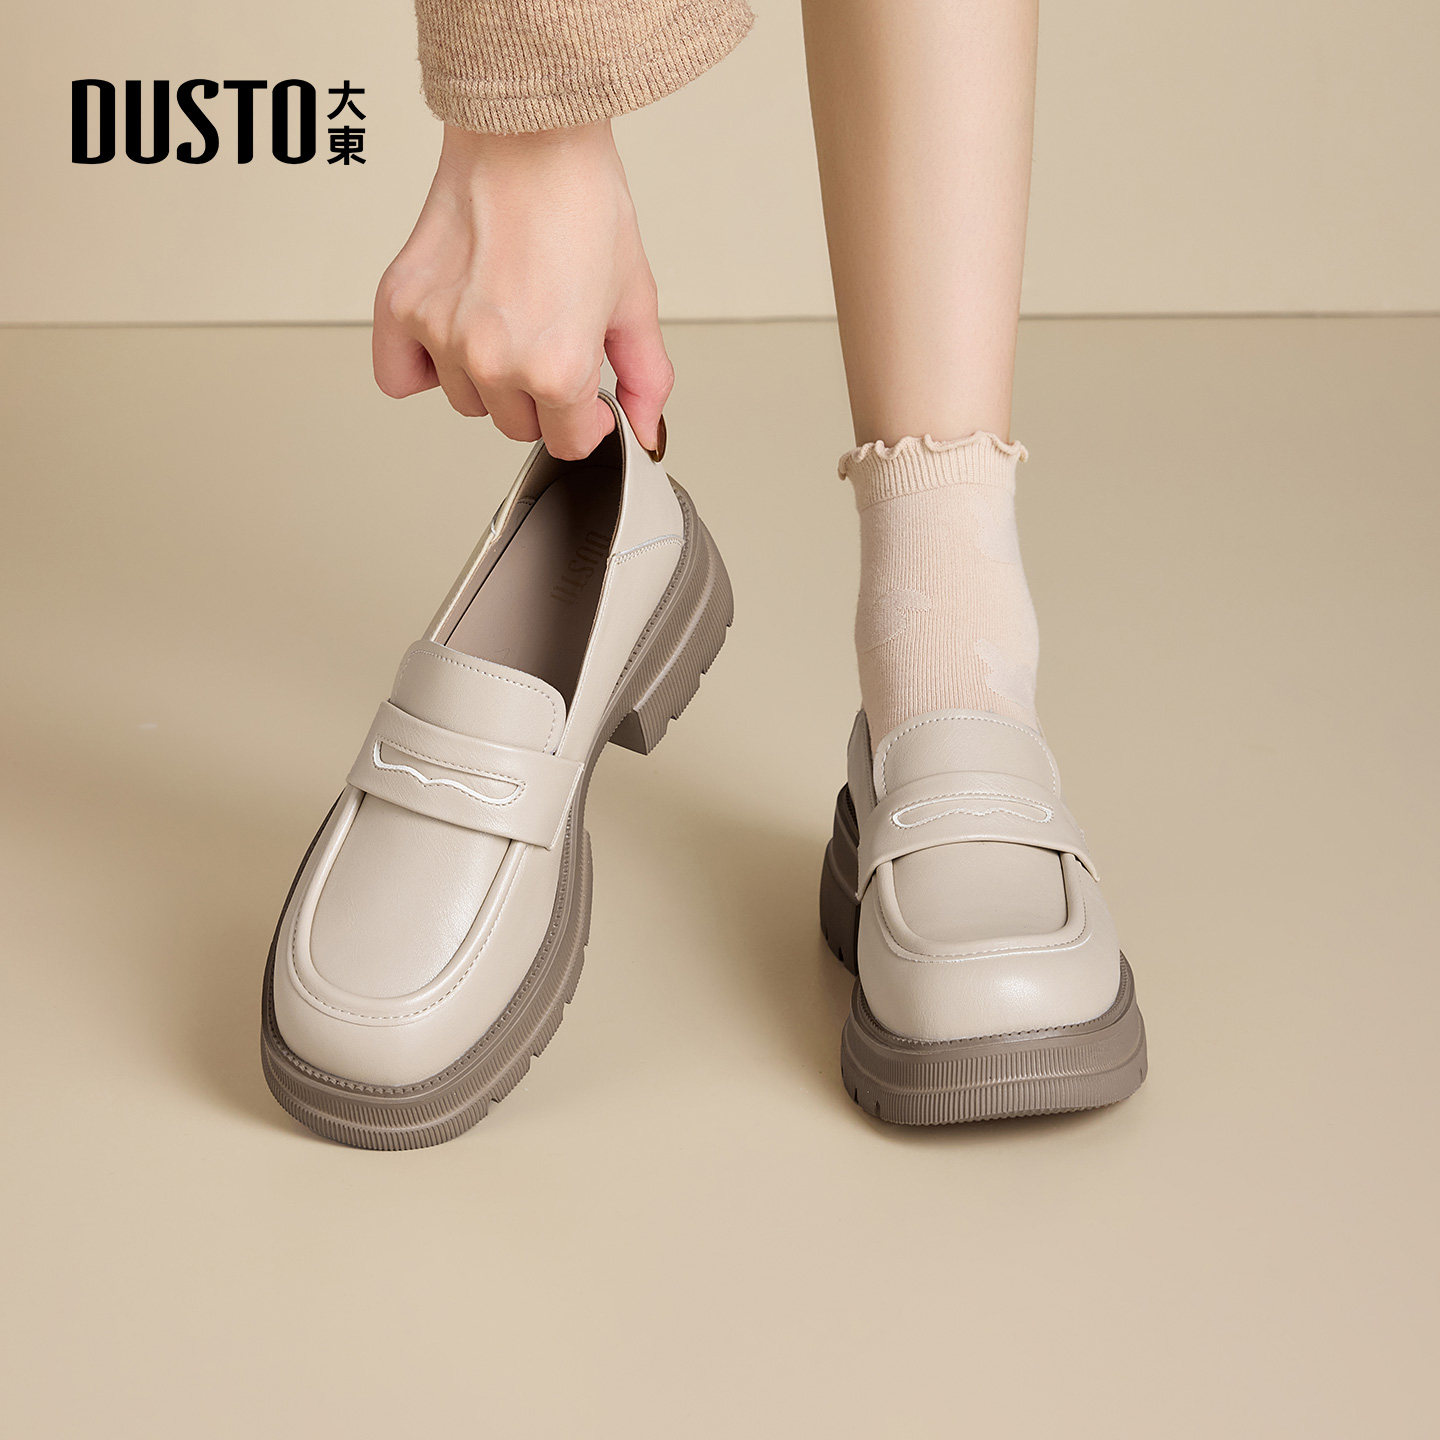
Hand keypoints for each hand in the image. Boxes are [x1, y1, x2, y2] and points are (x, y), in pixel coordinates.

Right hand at [373, 121, 671, 458]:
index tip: (585, 393)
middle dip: (539, 396)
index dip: (584, 420)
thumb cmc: (580, 201)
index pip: (567, 443)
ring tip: (508, 314)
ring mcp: (443, 336)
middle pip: (516, 426)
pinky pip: (398, 377)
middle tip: (549, 336)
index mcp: (556, 369)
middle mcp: (494, 361)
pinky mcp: (401, 307)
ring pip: (467, 400)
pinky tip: (452, 336)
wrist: (529, 136)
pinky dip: (420, 367)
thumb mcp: (635, 300)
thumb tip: (645, 427)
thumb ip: (645, 377)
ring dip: (487, 376)